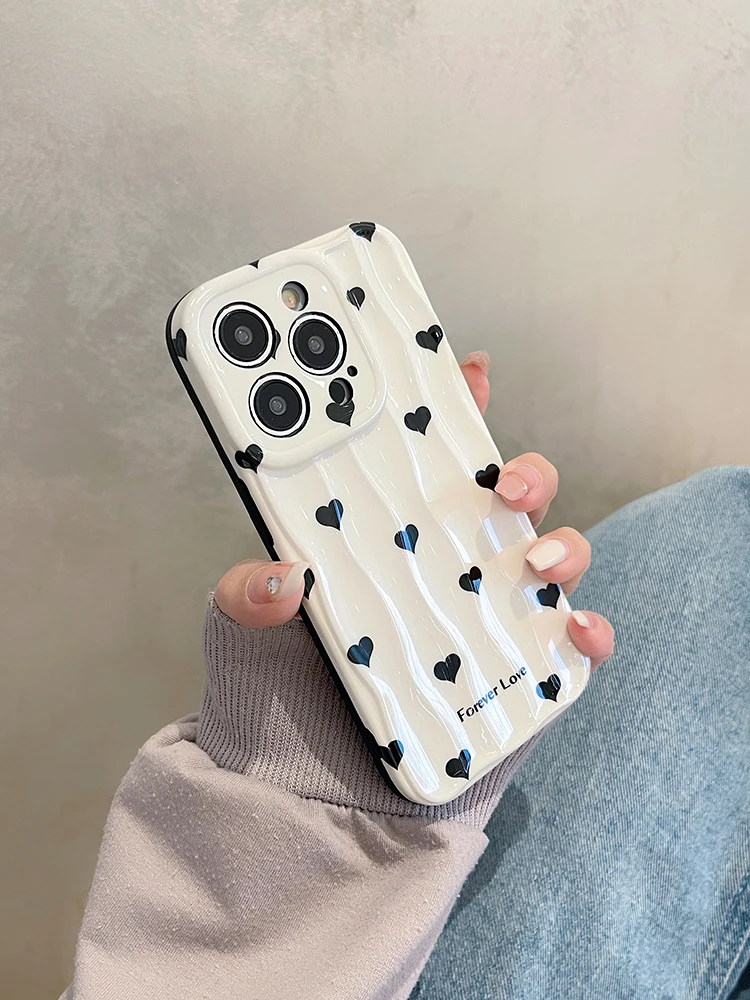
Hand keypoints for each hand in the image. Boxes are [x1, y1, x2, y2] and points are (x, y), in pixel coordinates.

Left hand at [215, 350, 614, 669]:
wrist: (309, 797)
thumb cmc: (282, 700)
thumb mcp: (246, 632)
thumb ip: (250, 595)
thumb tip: (285, 576)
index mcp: (388, 539)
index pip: (429, 462)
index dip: (453, 411)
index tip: (466, 370)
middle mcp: (447, 568)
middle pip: (507, 498)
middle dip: (521, 472)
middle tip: (498, 483)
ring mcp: (488, 618)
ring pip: (553, 556)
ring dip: (562, 543)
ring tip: (536, 560)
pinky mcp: (518, 673)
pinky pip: (571, 644)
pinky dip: (587, 632)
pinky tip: (574, 631)